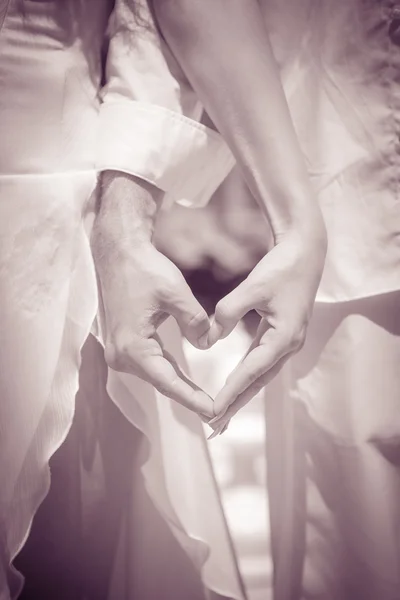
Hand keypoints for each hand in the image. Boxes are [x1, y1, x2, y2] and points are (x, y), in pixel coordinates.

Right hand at [91, 172, 213, 418]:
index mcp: (133, 346)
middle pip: (161, 382)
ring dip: (180, 386)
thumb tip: (207, 345)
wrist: (117, 252)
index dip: (193, 399)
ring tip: (206, 402)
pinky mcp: (123, 343)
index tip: (214, 412)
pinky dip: (169, 372)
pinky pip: (150, 363)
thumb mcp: (175, 294)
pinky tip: (187, 381)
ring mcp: (118, 351)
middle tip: (217, 414)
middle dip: (189, 398)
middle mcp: (121, 355)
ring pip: (156, 374)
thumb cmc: (144, 269)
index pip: (168, 382)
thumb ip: (196, 323)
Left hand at [208, 226, 326, 429]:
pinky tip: (235, 387)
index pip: (251, 372)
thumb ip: (227, 313)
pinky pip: (262, 363)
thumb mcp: (252, 287)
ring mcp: (288, 343)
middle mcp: (288, 346)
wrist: (305, 254)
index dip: (231, 392)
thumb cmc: (280, 268)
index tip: (212, 410)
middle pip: (258, 382)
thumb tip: (207, 340)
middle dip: (236, 404)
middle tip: (214, 426)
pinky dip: (247, 378)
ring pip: (261, 376)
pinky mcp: (283, 336)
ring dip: (241, 395)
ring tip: (221, 415)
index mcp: (284, 337)